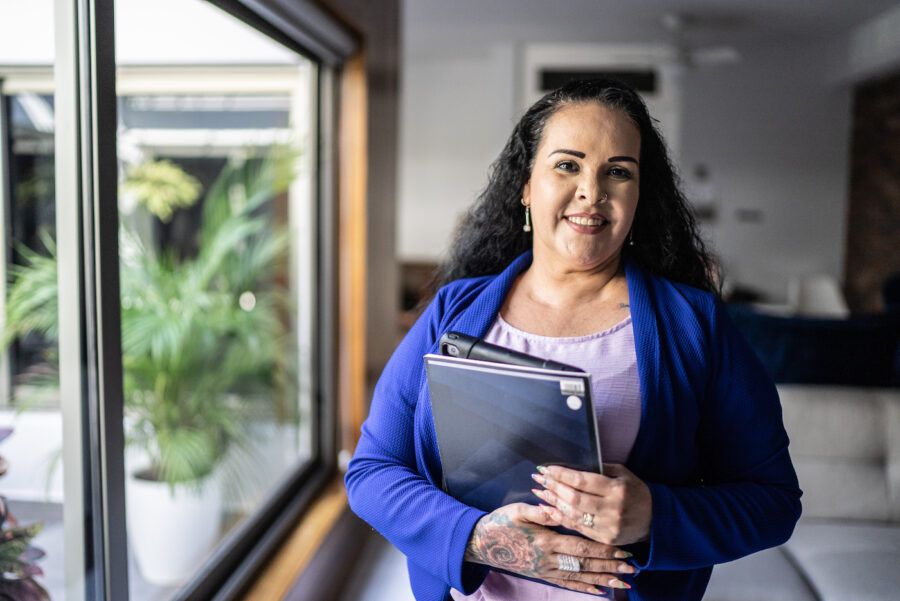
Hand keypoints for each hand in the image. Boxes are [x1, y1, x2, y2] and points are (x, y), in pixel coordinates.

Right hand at [464, 502, 634, 594]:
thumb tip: (561, 508)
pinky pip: (566, 584)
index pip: (580, 546)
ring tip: (623, 582)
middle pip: (584, 564)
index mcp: (545, 540)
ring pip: (579, 577)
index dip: (602, 549)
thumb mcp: (518, 511)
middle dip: (610, 566)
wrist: (481, 544)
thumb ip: (541, 511)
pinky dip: (583, 588)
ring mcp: (545, 570)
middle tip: (631, 568)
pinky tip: (598, 590)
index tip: (622, 550)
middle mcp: (548, 559)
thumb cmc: (500, 523)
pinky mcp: (541, 575)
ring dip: (602, 579)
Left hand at [532, 463, 651, 545]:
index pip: (582, 481)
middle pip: (574, 499)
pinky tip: (549, 509)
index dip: (561, 474)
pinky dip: (561, 518)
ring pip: (573, 515)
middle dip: (553, 487)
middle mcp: (612, 509)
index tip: (546, 468)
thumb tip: (571, 466)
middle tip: (538, 478)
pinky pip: (578, 528)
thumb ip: (599, 469)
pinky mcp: (604, 539)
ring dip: (553, 503)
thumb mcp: (622, 474)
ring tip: (540, 492)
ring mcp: (608, 527)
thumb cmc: (635, 491)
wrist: (654, 520)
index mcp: (616, 489)